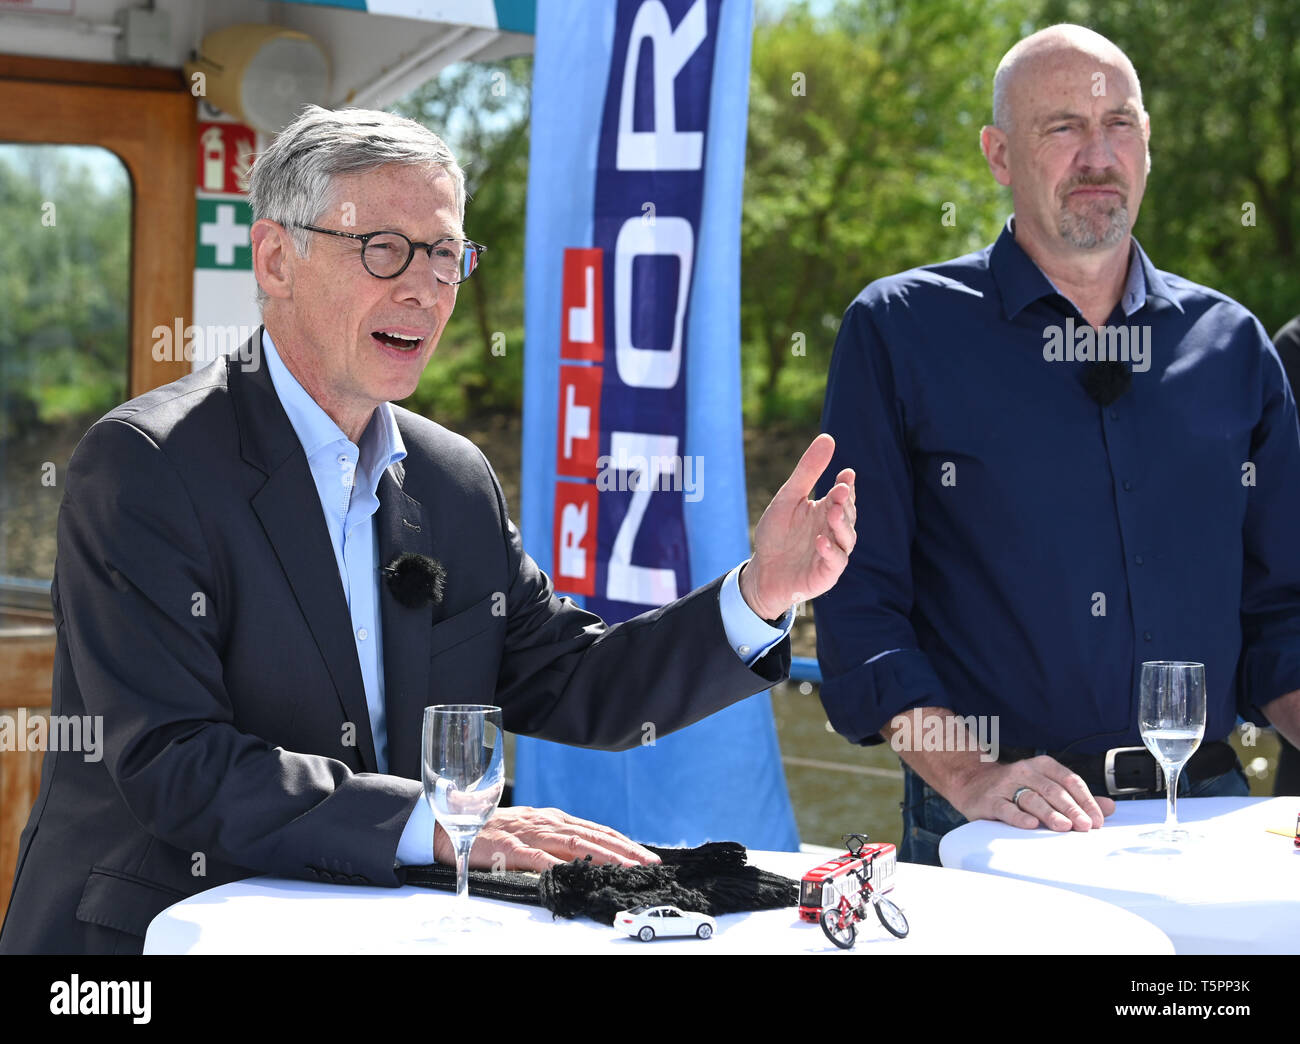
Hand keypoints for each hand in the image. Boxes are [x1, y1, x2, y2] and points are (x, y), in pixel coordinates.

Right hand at [433, 806, 661, 871]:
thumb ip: (555, 843)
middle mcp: (546, 823)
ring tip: (625, 869)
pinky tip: (573, 874)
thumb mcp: (530, 833)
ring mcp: (528, 833)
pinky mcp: (508, 847)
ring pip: (573, 844)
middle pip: (592, 836)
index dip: (624, 843)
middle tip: (649, 864)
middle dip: (624, 851)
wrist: (449, 825)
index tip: (648, 857)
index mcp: (553, 820)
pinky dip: (555, 866)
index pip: (597, 831)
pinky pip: (535, 857)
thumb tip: (587, 859)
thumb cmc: (492, 833)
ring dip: (602, 857)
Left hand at [740, 433, 855, 619]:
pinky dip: (830, 551)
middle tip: (840, 490)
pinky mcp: (827, 573)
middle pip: (848, 514)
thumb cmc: (776, 535)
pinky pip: (836, 562)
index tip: (846, 473)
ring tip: (832, 511)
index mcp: (826, 511)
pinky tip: (820, 540)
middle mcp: (834, 531)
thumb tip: (828, 438)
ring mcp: (833, 553)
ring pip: (847, 538)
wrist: (761, 572)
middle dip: (846, 503)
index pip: (843, 495)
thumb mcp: (788, 498)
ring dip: (841, 524)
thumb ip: (808, 471)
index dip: (847, 485)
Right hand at [951, 755, 1115, 830]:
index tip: (1097, 820)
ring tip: (1064, 827)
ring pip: (1032, 798)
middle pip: (1053, 790)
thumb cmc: (1015, 788)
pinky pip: (1006, 808)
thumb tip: (1110, 807)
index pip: (1070, 780)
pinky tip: (1030, 825)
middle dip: (1072, 809)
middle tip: (1085, 826)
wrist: (972, 783)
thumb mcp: (1046, 786)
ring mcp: (1006, 785)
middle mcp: (1024, 771)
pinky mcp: (990, 800)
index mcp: (1042, 766)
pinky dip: (1018, 817)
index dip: (1086, 800)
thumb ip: (1077, 797)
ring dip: (1050, 813)